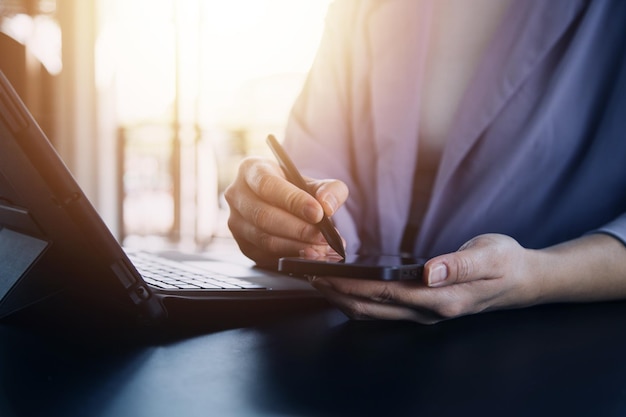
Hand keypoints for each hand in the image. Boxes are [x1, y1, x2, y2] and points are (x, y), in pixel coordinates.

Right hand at [224, 156, 348, 266]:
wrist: (284, 205)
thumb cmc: (297, 190)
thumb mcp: (315, 182)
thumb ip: (330, 189)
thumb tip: (327, 205)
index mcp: (251, 169)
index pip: (268, 185)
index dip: (293, 201)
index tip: (317, 213)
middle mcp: (237, 195)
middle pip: (264, 216)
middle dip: (297, 229)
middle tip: (322, 237)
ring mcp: (236, 222)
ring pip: (264, 239)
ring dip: (296, 246)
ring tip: (320, 248)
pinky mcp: (242, 245)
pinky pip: (264, 255)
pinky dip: (289, 257)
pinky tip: (309, 255)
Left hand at [310, 234, 538, 323]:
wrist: (523, 280)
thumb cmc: (506, 264)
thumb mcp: (489, 256)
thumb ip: (458, 264)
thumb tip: (429, 271)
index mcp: (441, 299)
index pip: (384, 294)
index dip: (351, 287)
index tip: (324, 276)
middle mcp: (428, 311)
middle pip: (371, 308)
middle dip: (336, 294)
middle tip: (308, 276)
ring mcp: (424, 312)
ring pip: (374, 312)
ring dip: (344, 298)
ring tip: (320, 281)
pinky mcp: (423, 306)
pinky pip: (383, 307)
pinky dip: (360, 298)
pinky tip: (348, 286)